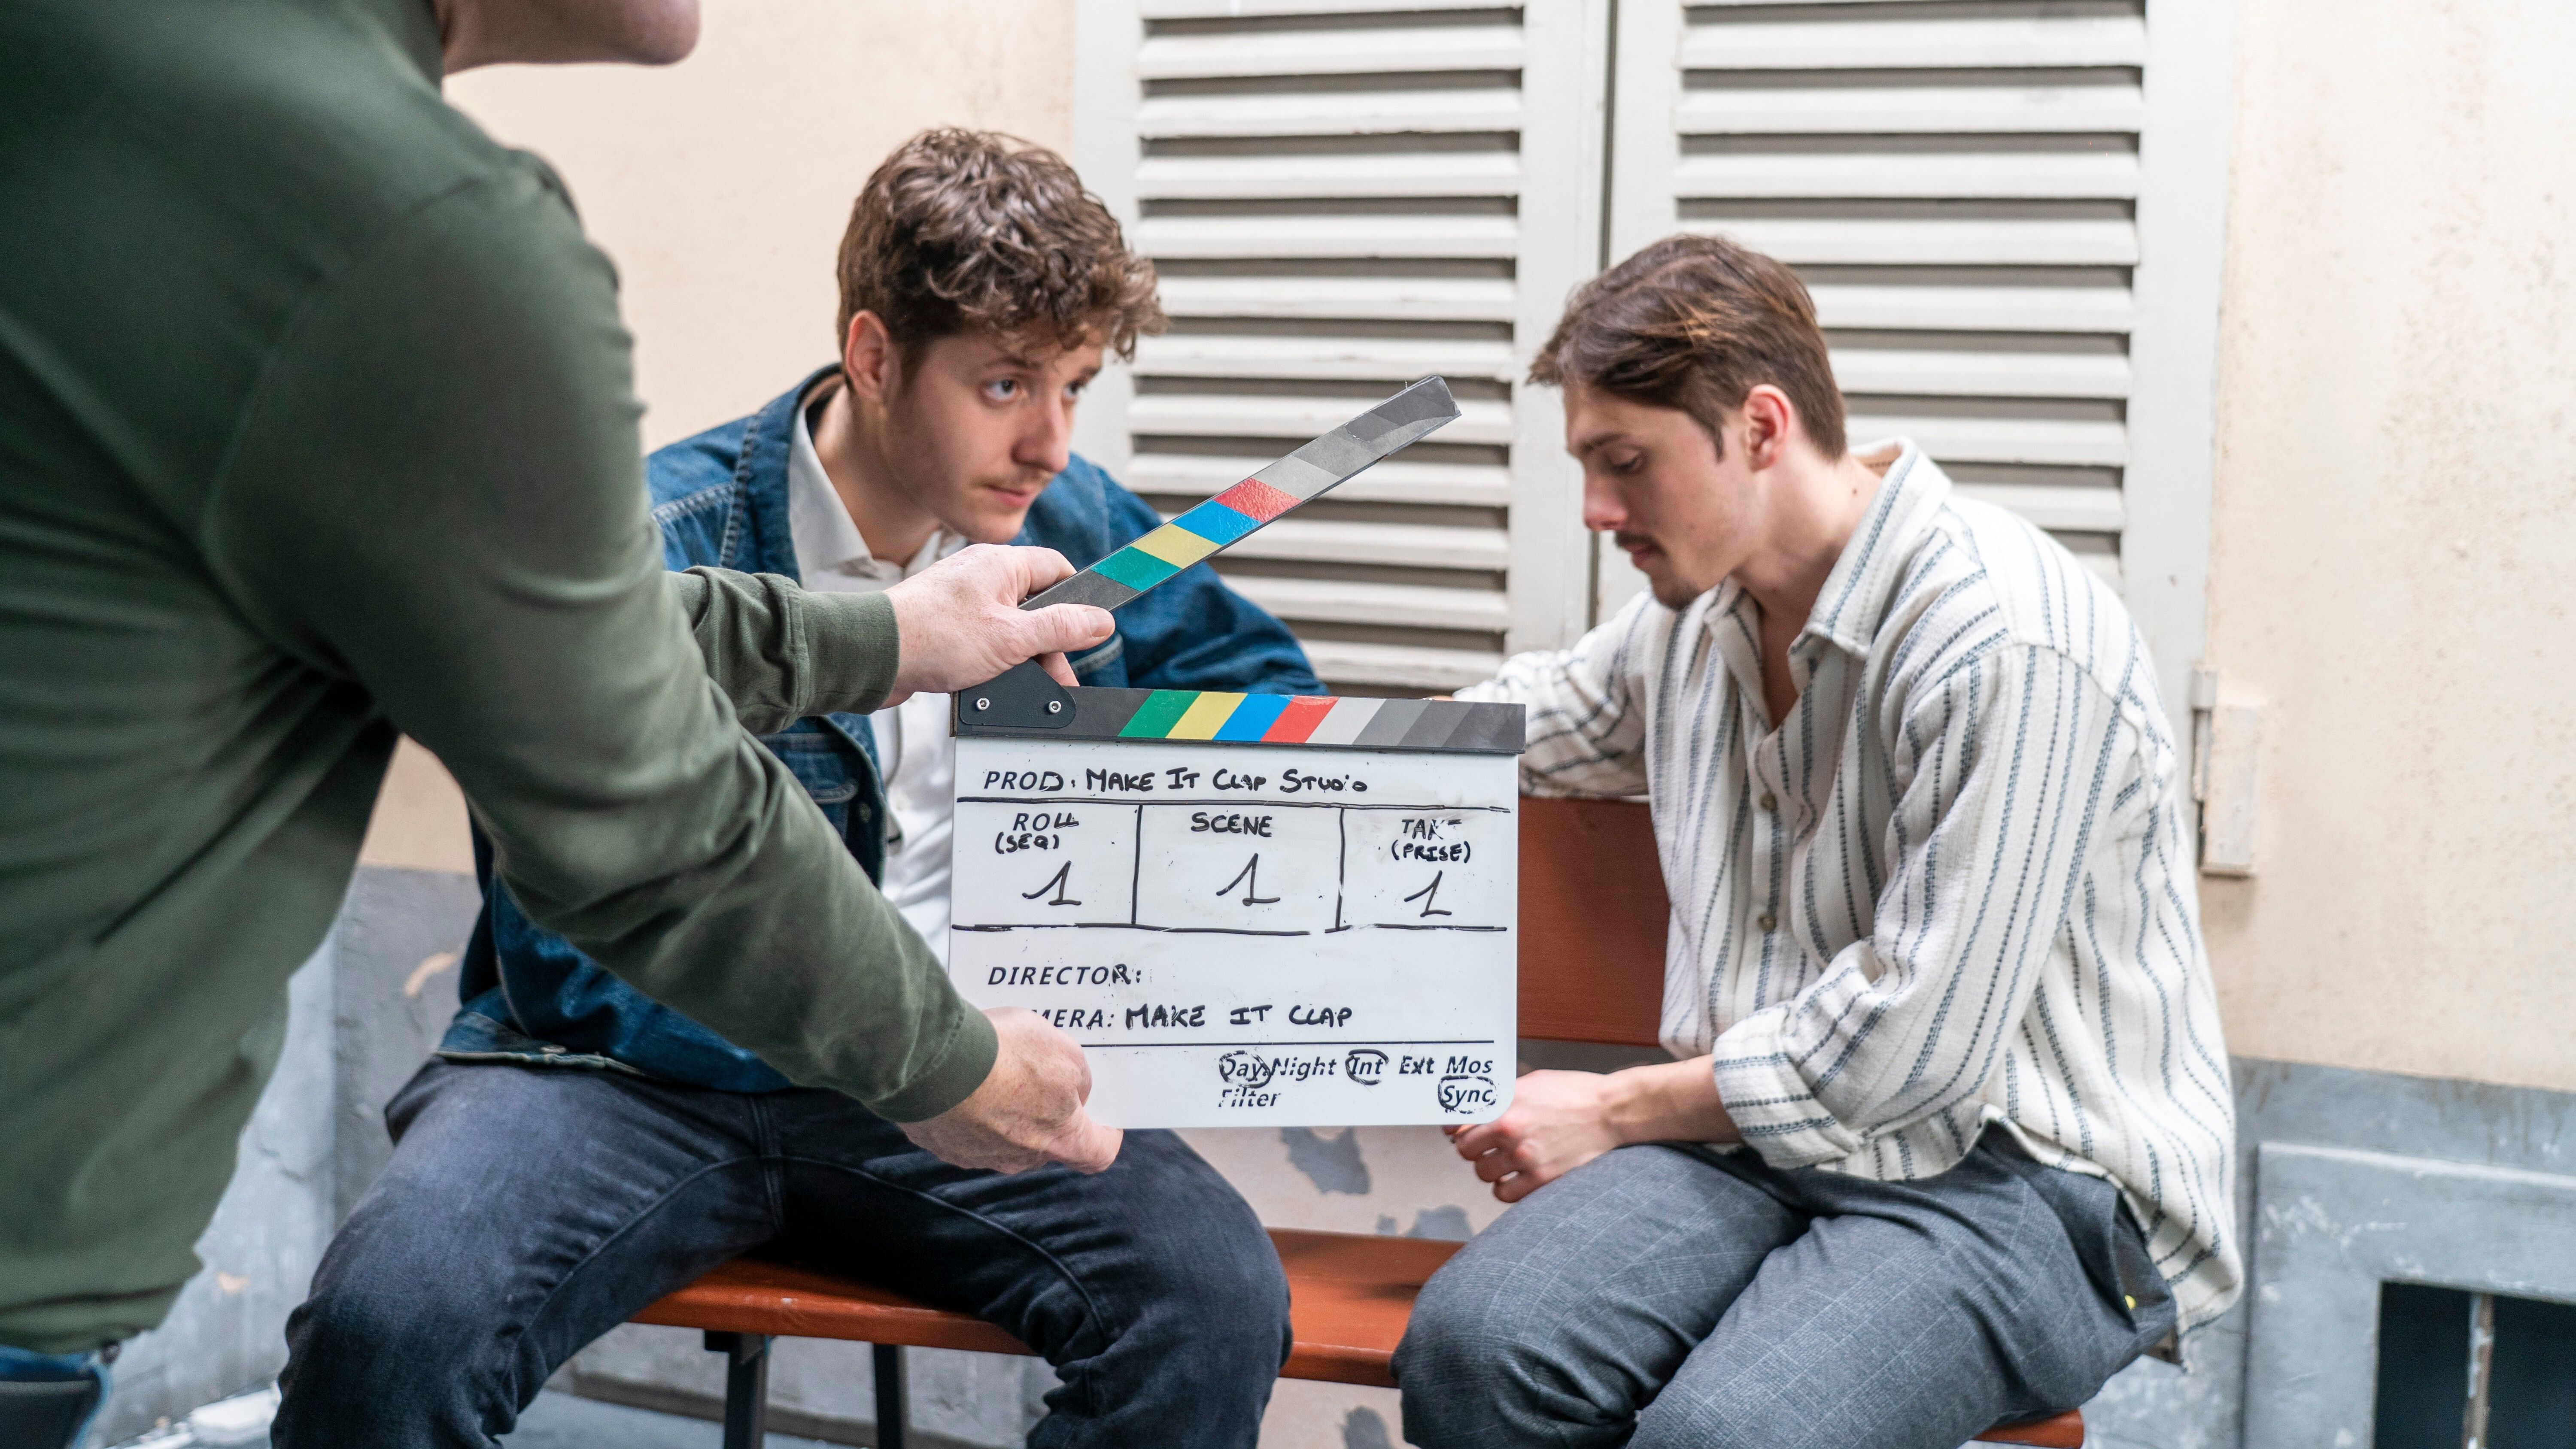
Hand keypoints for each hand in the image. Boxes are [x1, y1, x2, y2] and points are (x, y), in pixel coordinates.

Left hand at [882, 545, 1113, 703]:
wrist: (873, 656)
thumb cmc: (936, 637)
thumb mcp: (1013, 637)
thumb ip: (1061, 628)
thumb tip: (1101, 620)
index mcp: (1001, 564)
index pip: (1057, 567)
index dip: (1078, 597)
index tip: (1090, 627)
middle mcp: (982, 576)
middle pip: (1036, 604)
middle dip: (1051, 644)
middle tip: (1059, 677)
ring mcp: (962, 600)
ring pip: (1011, 627)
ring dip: (1022, 657)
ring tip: (1023, 684)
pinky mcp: (945, 625)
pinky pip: (984, 640)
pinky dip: (994, 662)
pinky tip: (991, 684)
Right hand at [899, 1007, 1122, 1173]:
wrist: (933, 1059)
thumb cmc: (1004, 1053)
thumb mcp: (1063, 1049)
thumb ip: (1078, 1075)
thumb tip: (1074, 1090)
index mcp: (1059, 1139)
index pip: (1097, 1153)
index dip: (1104, 1134)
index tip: (1102, 1117)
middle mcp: (1020, 1158)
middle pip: (1046, 1141)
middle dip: (1046, 1111)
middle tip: (1037, 1073)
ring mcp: (977, 1155)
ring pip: (1002, 1134)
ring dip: (1003, 1108)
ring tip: (993, 1067)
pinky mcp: (943, 1144)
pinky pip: (964, 1126)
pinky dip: (968, 1107)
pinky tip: (962, 1076)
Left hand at [1448, 1058, 1738, 1202]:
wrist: (1611, 1111)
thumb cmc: (1574, 1093)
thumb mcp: (1531, 1083)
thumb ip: (1501, 1097)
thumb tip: (1474, 1110)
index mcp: (1506, 1104)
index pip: (1459, 1124)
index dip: (1455, 1130)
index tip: (1457, 1133)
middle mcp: (1511, 1131)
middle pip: (1467, 1152)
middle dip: (1473, 1149)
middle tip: (1484, 1147)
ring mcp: (1526, 1157)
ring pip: (1484, 1174)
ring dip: (1489, 1169)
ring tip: (1503, 1162)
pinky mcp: (1542, 1178)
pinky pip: (1506, 1194)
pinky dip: (1505, 1188)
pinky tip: (1515, 1177)